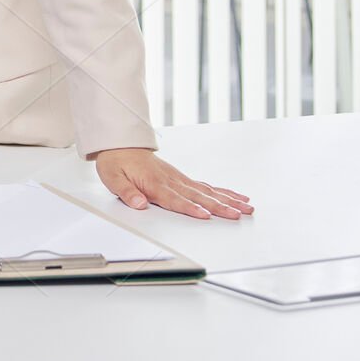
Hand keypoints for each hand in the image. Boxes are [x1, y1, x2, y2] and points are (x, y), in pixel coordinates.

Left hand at [93, 148, 252, 219]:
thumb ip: (126, 192)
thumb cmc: (117, 162)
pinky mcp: (182, 178)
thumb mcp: (112, 178)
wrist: (120, 145)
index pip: (175, 199)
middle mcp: (171, 181)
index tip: (205, 215)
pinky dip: (222, 192)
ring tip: (247, 208)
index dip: (190, 208)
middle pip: (199, 196)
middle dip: (219, 207)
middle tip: (238, 215)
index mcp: (155, 183)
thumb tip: (139, 204)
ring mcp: (179, 179)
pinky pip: (205, 186)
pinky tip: (236, 197)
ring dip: (228, 200)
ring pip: (208, 191)